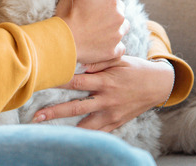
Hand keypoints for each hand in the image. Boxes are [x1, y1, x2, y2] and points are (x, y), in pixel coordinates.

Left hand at [31, 56, 174, 131]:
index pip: (77, 82)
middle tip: (36, 116)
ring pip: (85, 124)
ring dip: (66, 127)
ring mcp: (111, 114)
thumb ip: (97, 61)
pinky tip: (68, 136)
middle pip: (76, 107)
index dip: (59, 82)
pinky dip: (83, 133)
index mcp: (106, 82)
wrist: (158, 85)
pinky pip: (97, 132)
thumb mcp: (118, 59)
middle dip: (54, 112)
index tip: (43, 81)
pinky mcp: (116, 123)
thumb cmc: (135, 68)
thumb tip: (78, 62)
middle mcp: (107, 100)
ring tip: (47, 129)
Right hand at [55, 0, 127, 63]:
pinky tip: (103, 43)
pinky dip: (114, 45)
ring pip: (123, 26)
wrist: (64, 40)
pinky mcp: (114, 50)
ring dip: (115, 26)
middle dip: (111, 8)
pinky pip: (120, 46)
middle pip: (121, 8)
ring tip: (99, 28)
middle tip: (95, 13)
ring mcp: (118, 34)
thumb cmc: (68, 13)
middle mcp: (119, 16)